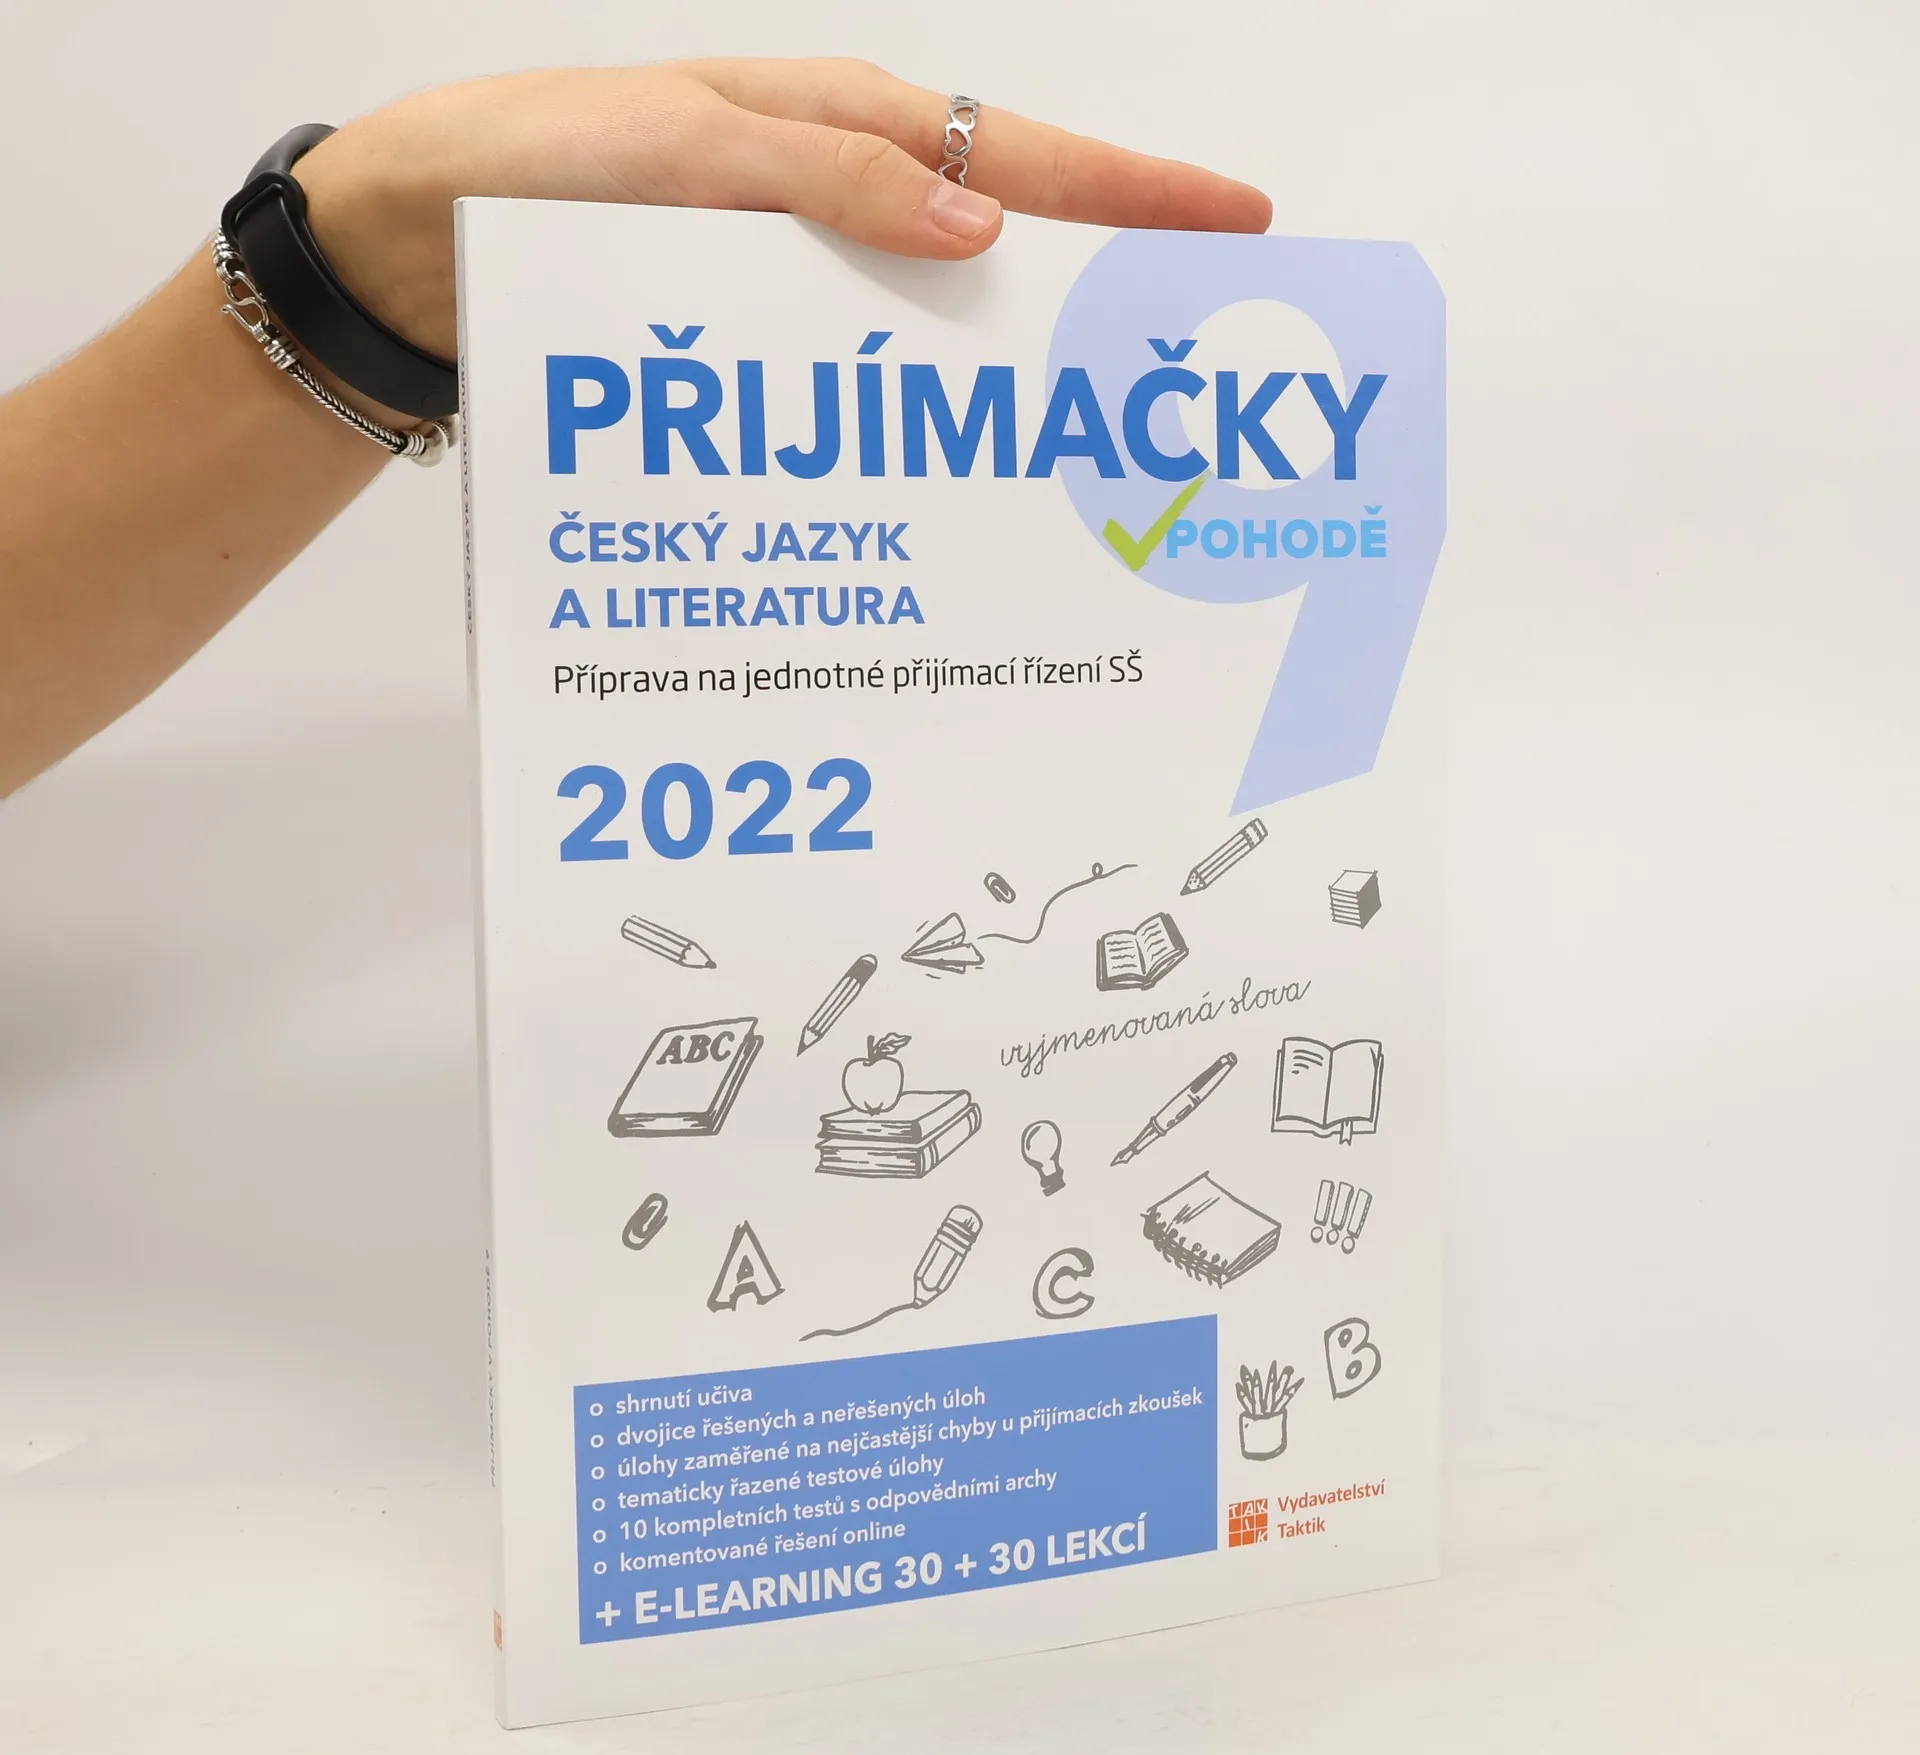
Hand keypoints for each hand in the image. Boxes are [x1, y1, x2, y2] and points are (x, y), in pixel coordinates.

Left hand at [294, 59, 1272, 361]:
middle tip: (1172, 375)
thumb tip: (983, 233)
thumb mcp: (691, 151)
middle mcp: (835, 204)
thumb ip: (836, 185)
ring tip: (1066, 456)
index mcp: (843, 127)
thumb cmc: (536, 165)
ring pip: (931, 336)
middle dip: (1093, 305)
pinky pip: (854, 384)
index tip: (1235, 222)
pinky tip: (922, 476)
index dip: (1134, 194)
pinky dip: (898, 423)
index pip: (1021, 159)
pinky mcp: (754, 346)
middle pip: (1000, 254)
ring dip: (992, 388)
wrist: (415, 242)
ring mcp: (798, 280)